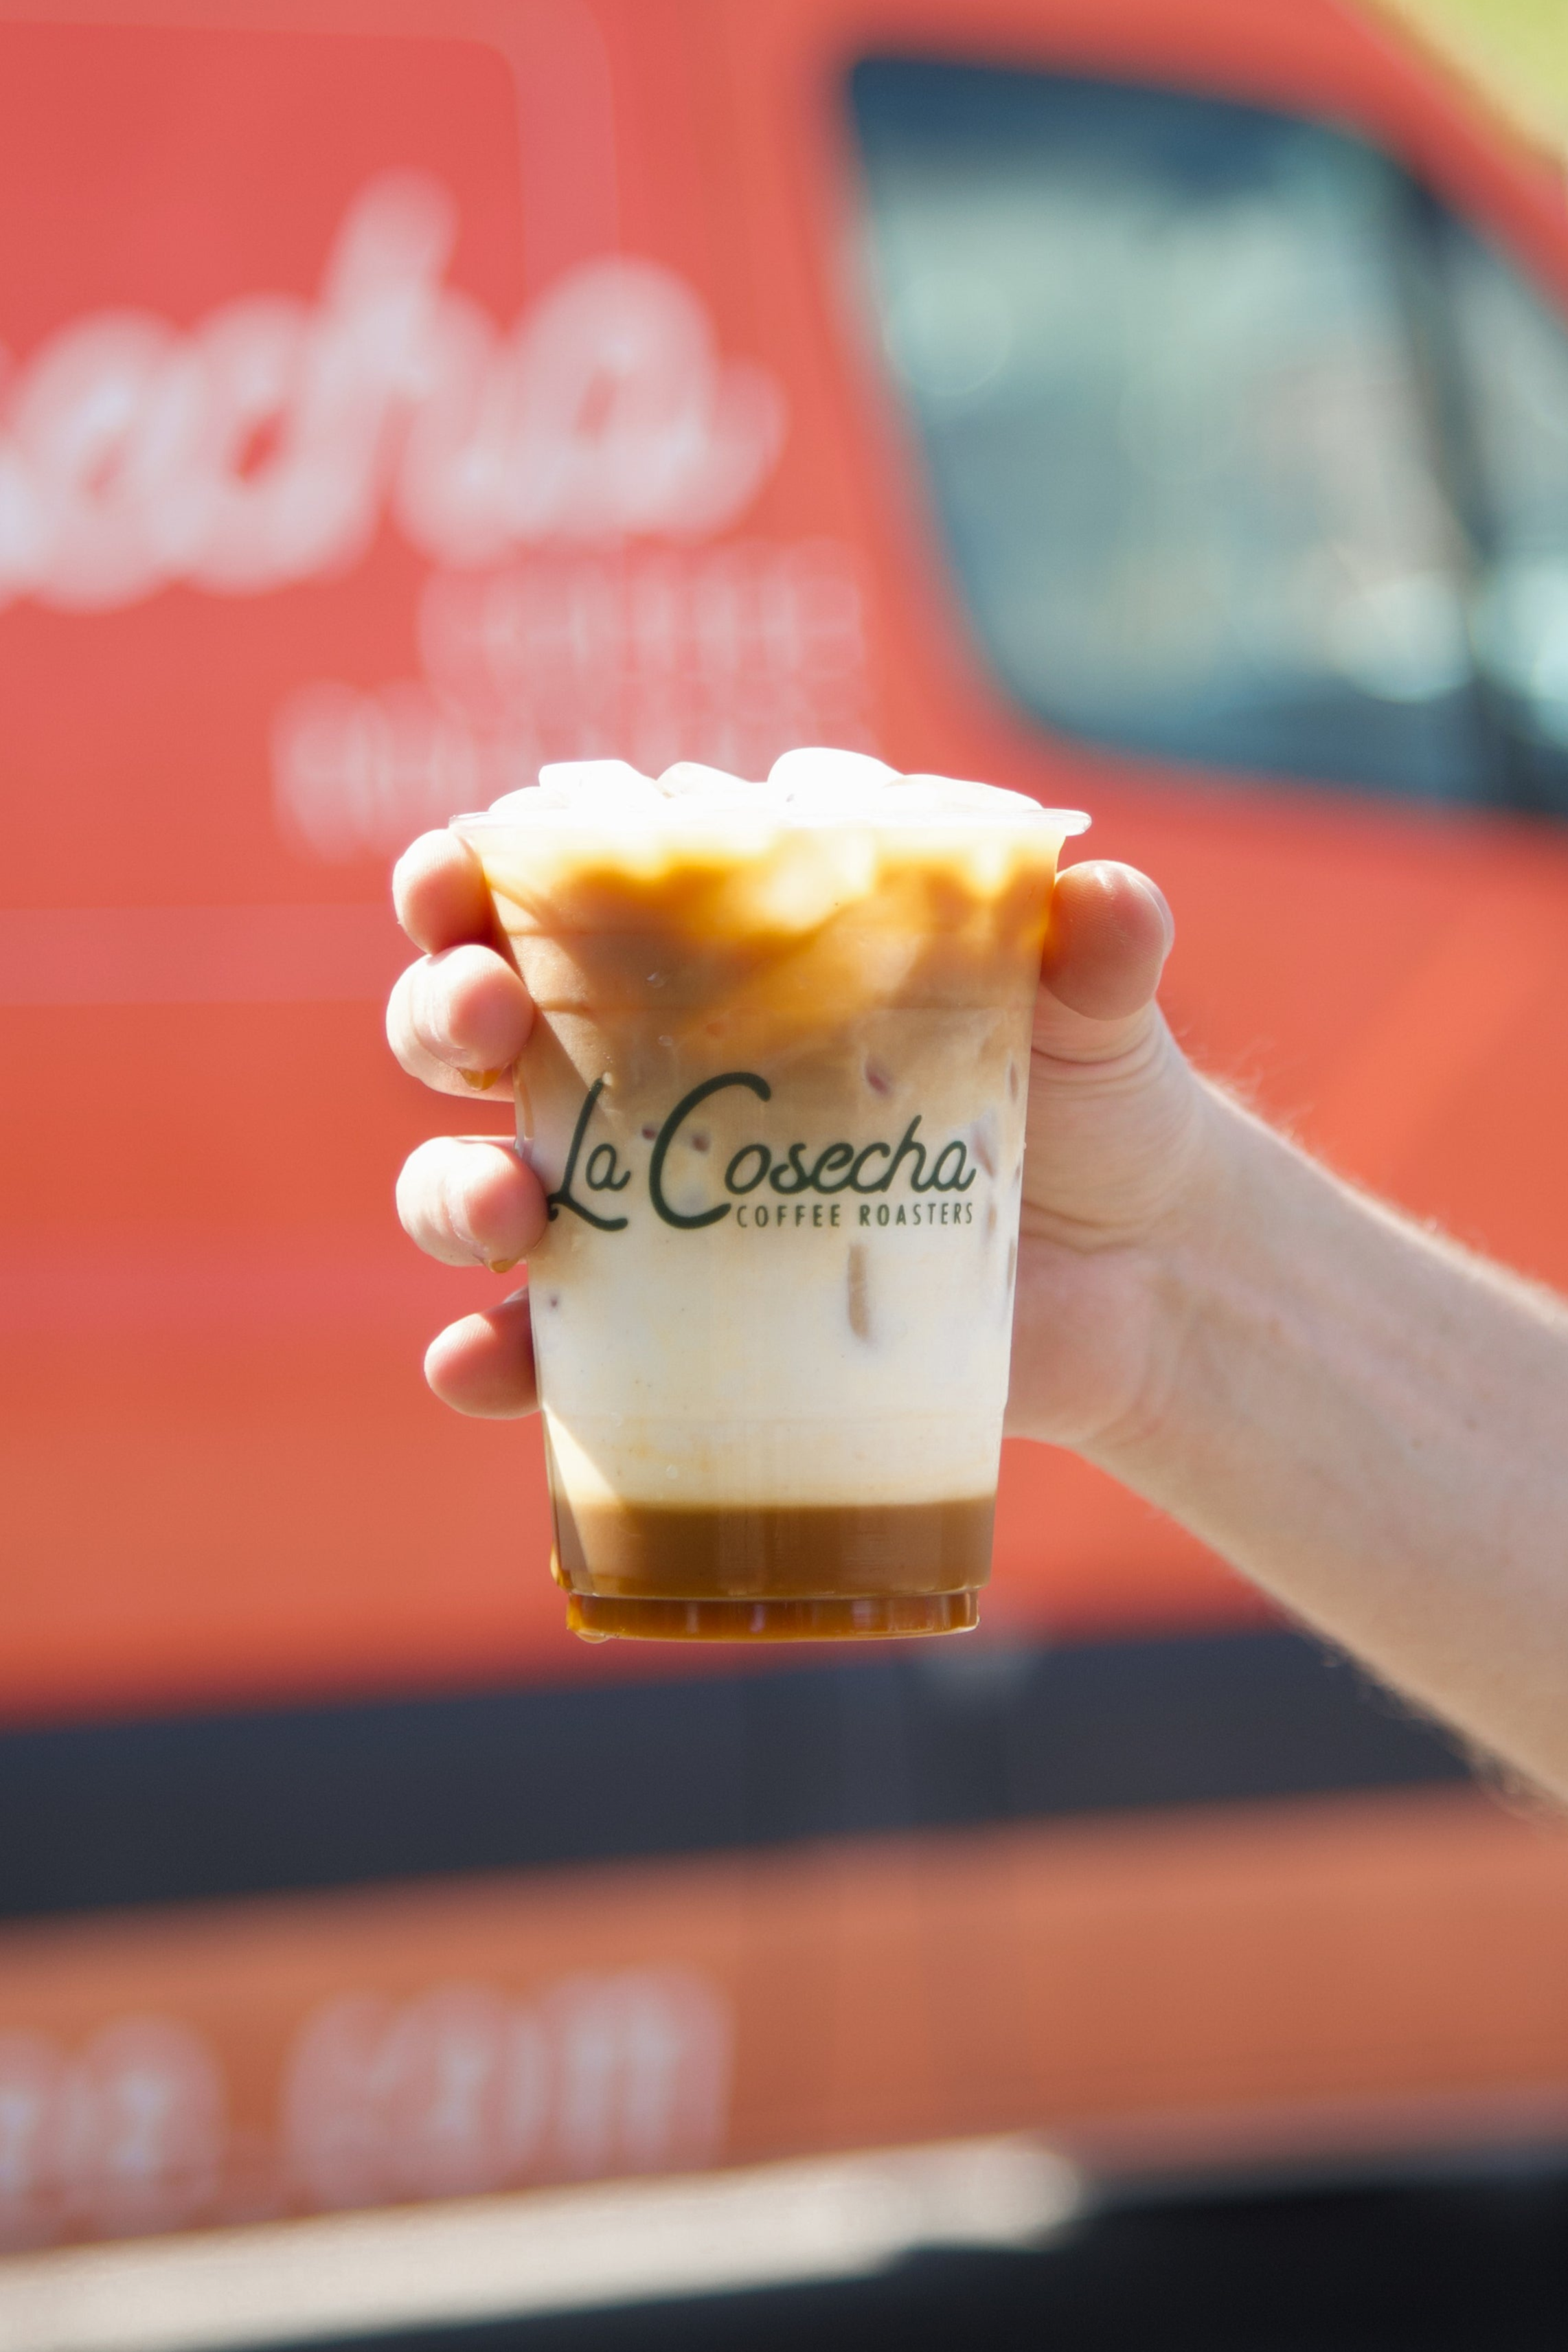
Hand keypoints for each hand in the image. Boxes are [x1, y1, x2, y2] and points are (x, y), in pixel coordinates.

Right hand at [387, 835, 1201, 1442]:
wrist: (1136, 1274)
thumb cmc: (1089, 1095)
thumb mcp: (1091, 1007)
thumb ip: (1093, 948)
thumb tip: (1105, 904)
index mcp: (715, 955)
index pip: (553, 893)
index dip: (471, 878)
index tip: (456, 879)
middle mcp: (646, 1070)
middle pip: (476, 1026)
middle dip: (443, 1009)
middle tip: (485, 1018)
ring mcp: (647, 1206)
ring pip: (474, 1183)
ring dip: (448, 1191)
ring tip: (510, 1212)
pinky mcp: (670, 1332)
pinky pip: (543, 1351)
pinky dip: (490, 1359)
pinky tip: (482, 1365)